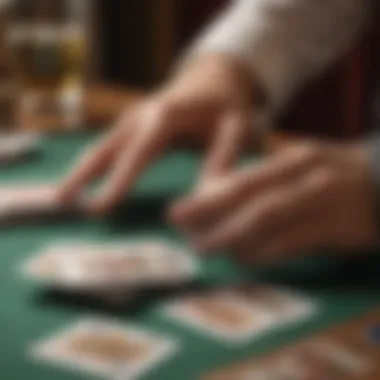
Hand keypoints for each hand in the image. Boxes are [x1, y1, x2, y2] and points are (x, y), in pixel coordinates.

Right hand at [59, 54, 255, 213]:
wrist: (213, 78)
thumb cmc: (226, 103)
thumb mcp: (237, 126)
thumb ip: (225, 157)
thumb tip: (208, 194)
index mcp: (166, 115)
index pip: (139, 152)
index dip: (119, 180)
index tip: (101, 206)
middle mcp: (142, 116)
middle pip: (106, 147)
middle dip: (82, 174)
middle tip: (59, 201)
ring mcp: (134, 119)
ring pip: (101, 147)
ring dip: (81, 171)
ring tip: (61, 197)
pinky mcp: (133, 126)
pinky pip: (109, 148)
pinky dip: (93, 166)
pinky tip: (83, 183)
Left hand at [171, 142, 377, 264]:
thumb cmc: (335, 175)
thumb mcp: (300, 166)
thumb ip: (262, 181)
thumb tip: (215, 194)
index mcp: (293, 160)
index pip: (242, 181)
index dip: (207, 198)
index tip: (178, 211)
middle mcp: (306, 179)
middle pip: (250, 200)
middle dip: (210, 216)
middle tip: (180, 230)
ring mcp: (324, 204)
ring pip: (268, 223)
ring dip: (233, 238)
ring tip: (205, 247)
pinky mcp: (339, 229)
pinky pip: (292, 245)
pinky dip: (264, 253)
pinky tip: (244, 258)